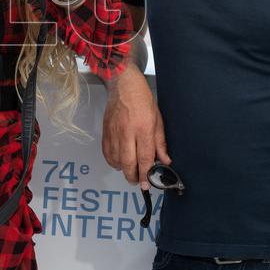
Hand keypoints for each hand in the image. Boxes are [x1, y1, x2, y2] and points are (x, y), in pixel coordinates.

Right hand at [102, 66, 169, 186]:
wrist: (123, 84)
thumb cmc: (142, 99)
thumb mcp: (158, 119)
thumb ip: (160, 142)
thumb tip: (164, 160)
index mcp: (143, 128)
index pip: (144, 158)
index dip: (145, 174)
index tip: (147, 184)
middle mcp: (127, 132)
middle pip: (128, 163)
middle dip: (133, 177)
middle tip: (137, 182)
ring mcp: (114, 132)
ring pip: (116, 160)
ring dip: (123, 170)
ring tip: (130, 171)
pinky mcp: (105, 131)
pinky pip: (106, 152)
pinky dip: (112, 161)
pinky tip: (119, 162)